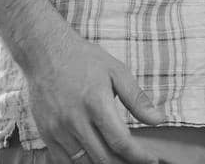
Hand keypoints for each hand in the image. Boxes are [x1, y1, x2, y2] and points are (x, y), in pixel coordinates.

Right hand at [22, 32, 164, 163]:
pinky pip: (63, 161)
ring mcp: (58, 129)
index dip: (138, 156)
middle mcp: (75, 119)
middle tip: (136, 161)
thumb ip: (137, 99)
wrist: (45, 51)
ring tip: (117, 160)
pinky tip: (93, 156)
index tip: (151, 160)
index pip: (120, 142)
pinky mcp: (46, 133)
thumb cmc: (84, 59)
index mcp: (96, 103)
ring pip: (84, 163)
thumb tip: (159, 119)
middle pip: (103, 158)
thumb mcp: (116, 71)